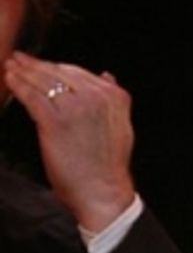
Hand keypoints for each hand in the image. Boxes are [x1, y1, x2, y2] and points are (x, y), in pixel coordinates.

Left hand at [4, 52, 135, 231]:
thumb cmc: (108, 167)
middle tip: (19, 59)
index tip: (41, 64)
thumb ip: (115, 102)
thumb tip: (107, 76)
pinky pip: (31, 96)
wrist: (103, 193)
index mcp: (113, 97)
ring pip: (42, 81)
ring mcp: (74, 108)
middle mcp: (95, 97)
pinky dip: (17, 86)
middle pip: (58, 72)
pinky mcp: (54, 121)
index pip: (77, 72)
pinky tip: (9, 80)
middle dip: (34, 65)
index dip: (54, 66)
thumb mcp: (122, 127)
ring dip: (22, 72)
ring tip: (11, 67)